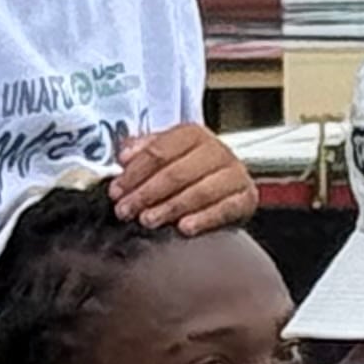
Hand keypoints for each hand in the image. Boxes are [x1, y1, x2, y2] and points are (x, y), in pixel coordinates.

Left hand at [111, 122, 256, 235]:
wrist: (226, 186)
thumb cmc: (190, 171)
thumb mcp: (166, 155)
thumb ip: (143, 152)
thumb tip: (124, 155)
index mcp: (192, 134)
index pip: (159, 151)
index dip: (134, 173)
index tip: (116, 191)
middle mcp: (216, 150)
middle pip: (176, 172)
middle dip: (147, 193)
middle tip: (127, 210)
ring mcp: (234, 173)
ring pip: (199, 191)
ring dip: (170, 208)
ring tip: (148, 220)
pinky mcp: (246, 197)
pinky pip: (225, 209)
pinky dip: (204, 219)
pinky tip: (184, 228)